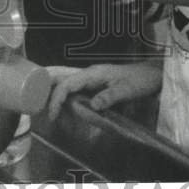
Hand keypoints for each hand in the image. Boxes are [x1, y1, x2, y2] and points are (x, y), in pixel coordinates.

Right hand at [45, 61, 163, 119]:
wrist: (152, 76)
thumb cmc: (140, 81)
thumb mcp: (127, 90)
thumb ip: (110, 97)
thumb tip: (92, 106)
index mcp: (93, 74)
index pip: (67, 84)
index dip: (57, 99)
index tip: (53, 115)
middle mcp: (88, 74)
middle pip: (61, 77)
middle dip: (46, 87)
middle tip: (36, 102)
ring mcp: (91, 79)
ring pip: (66, 83)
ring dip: (55, 93)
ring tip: (46, 108)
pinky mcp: (94, 85)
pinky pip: (74, 90)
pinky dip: (65, 97)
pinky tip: (63, 108)